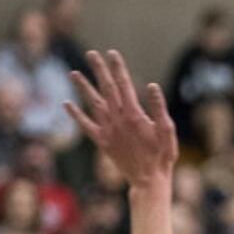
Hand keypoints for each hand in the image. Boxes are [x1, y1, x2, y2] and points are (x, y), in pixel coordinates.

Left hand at [65, 50, 177, 189]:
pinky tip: (66, 104)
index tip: (112, 53)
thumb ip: (159, 108)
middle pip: (106, 89)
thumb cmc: (162, 155)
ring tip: (73, 73)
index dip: (117, 68)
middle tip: (91, 54)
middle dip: (99, 70)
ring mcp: (108, 130)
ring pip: (92, 104)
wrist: (148, 180)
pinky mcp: (102, 142)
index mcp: (134, 114)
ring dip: (82, 87)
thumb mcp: (167, 130)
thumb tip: (151, 86)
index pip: (124, 85)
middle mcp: (118, 119)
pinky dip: (76, 115)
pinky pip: (85, 126)